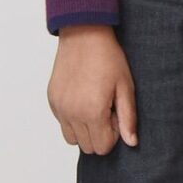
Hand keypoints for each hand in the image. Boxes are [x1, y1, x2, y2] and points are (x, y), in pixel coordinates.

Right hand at [48, 25, 137, 154]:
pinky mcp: (51, 101)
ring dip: (85, 129)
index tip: (116, 114)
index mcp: (92, 112)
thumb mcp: (126, 87)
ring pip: (72, 139)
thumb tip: (131, 142)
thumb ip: (127, 118)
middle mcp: (72, 114)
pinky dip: (73, 119)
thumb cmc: (109, 59)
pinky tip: (83, 98)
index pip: (102, 147)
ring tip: (95, 106)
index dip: (114, 134)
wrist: (83, 36)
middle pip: (87, 147)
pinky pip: (62, 123)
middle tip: (107, 109)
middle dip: (100, 133)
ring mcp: (59, 109)